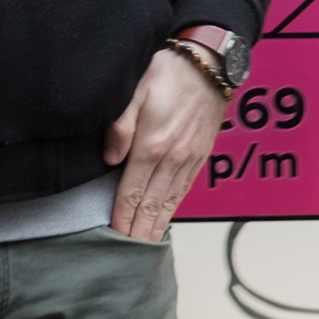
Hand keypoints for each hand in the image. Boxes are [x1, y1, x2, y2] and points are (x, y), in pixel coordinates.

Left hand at [104, 45, 226, 240]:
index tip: (114, 236)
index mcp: (152, 144)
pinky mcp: (201, 155)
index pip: (132, 191)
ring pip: (169, 201)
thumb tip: (110, 159)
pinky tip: (167, 217)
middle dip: (138, 230)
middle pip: (151, 203)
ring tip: (146, 245)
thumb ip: (121, 126)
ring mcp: (189, 158)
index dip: (122, 216)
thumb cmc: (169, 71)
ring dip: (156, 225)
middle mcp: (172, 157)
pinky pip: (185, 189)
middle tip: (127, 255)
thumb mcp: (136, 90)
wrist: (209, 64)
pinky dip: (174, 208)